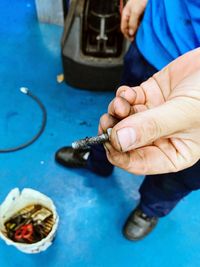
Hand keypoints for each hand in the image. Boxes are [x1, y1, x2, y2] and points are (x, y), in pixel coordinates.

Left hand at [99, 48, 199, 174]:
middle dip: (114, 132)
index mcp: (173, 152)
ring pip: (123, 120)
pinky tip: (128, 93)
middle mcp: (161, 136)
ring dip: (116, 113)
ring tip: (121, 104)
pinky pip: (127, 100)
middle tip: (108, 122)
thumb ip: (151, 127)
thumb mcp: (184, 114)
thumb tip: (119, 141)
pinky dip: (123, 97)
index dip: (121, 156)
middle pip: (127, 141)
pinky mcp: (148, 96)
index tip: (109, 143)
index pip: (140, 163)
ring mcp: (153, 116)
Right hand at [120, 0, 147, 40]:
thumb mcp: (135, 11)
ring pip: (135, 26)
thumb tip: (131, 33)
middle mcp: (130, 16)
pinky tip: (144, 29)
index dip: (127, 35)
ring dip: (138, 31)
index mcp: (125, 14)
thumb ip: (132, 22)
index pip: (123, 28)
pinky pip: (140, 24)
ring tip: (141, 34)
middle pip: (129, 28)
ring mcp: (136, 15)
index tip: (132, 40)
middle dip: (132, 34)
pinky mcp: (142, 15)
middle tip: (137, 39)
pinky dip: (142, 27)